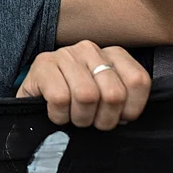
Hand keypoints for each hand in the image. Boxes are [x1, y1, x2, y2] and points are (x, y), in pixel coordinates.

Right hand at [16, 42, 149, 129]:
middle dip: (104, 119)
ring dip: (80, 118)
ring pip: (87, 96)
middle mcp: (90, 49)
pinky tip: (57, 112)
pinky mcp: (43, 64)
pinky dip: (60, 115)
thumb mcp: (105, 96)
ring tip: (74, 117)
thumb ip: (124, 100)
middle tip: (93, 122)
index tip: (119, 117)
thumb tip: (128, 116)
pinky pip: (60, 99)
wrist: (35, 96)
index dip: (131, 109)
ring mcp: (65, 54)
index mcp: (112, 54)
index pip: (138, 81)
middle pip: (113, 94)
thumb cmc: (75, 101)